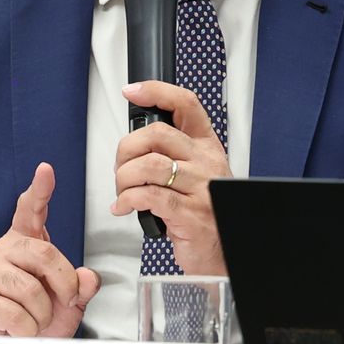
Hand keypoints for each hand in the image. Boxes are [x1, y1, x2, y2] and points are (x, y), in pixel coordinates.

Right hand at [0, 163, 99, 336]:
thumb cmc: (33, 318)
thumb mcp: (65, 302)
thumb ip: (80, 286)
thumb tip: (86, 278)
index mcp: (24, 244)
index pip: (30, 211)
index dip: (39, 190)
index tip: (45, 171)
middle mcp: (3, 251)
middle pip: (45, 253)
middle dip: (64, 283)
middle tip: (65, 301)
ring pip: (30, 289)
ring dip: (42, 314)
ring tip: (34, 319)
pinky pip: (15, 314)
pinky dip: (27, 328)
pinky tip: (19, 329)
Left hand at [111, 82, 231, 274]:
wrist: (223, 251)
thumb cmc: (203, 212)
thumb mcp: (196, 174)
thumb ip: (173, 154)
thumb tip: (135, 142)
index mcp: (207, 146)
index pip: (186, 105)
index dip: (157, 91)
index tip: (132, 91)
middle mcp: (206, 162)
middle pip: (157, 134)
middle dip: (126, 150)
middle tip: (121, 168)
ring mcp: (200, 188)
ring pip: (149, 165)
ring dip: (124, 178)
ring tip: (122, 191)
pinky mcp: (190, 214)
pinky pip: (148, 195)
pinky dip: (127, 199)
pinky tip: (124, 206)